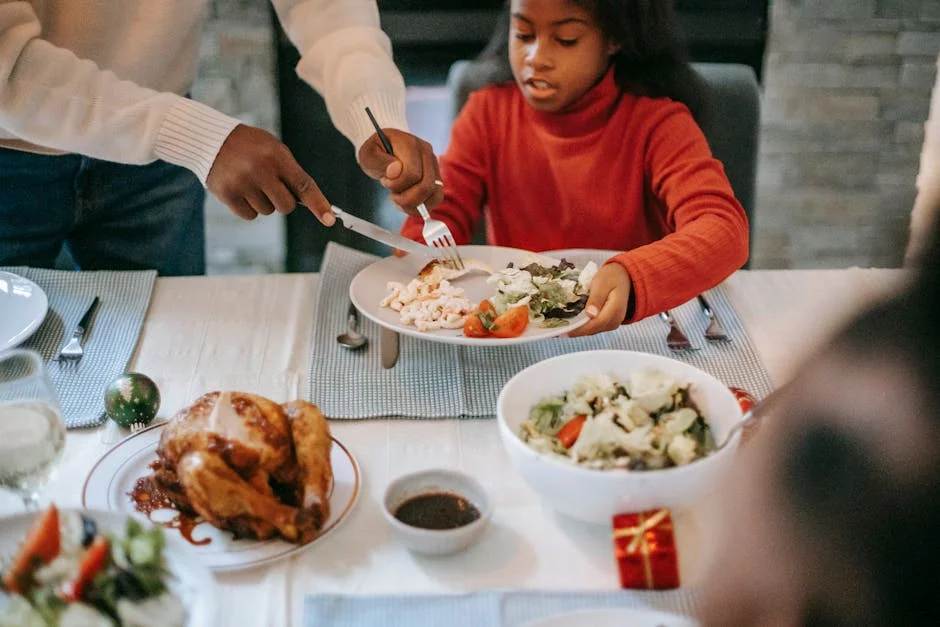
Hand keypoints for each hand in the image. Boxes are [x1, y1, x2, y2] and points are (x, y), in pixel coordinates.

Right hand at [206, 125, 334, 225]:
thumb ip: (290, 173)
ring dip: (263, 202)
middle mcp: (260, 170)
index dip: (319, 204)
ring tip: (251, 181)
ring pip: (267, 211)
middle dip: (283, 201)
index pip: (303, 185)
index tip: (330, 219)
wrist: (211, 140)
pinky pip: (250, 216)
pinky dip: (249, 208)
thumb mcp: (273, 149)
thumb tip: (307, 203)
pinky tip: (241, 189)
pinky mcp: (228, 195)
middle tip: (271, 185)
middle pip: (286, 206)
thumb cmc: (250, 146)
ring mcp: (242, 183)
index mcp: (276, 156)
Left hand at [358, 128, 443, 214]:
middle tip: (392, 196)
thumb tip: (396, 170)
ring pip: (435, 194)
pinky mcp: (436, 177)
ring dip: (415, 205)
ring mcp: (434, 165)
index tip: (385, 181)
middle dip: (406, 198)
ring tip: (400, 202)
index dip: (397, 185)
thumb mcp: (368, 154)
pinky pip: (436, 198)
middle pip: (426, 186)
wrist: (384, 149)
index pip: (412, 173)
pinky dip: (422, 207)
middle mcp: (426, 152)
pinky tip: (408, 204)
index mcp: (410, 144)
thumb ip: (380, 161)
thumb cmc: (376, 152)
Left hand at [567, 263, 631, 336]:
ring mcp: (612, 323)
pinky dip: (582, 326)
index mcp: (615, 310)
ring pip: (592, 331)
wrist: (624, 277)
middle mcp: (615, 320)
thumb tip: (590, 315)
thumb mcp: (602, 283)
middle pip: (592, 330)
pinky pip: (593, 327)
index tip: (564, 330)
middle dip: (575, 330)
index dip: (579, 329)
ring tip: (560, 326)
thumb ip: (597, 298)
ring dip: (577, 329)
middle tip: (556, 329)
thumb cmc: (612, 277)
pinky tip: (570, 322)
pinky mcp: (607, 323)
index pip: (596, 324)